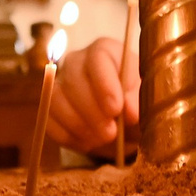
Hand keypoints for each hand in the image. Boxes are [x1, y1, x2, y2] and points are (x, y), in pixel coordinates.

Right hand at [50, 37, 133, 154]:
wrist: (126, 124)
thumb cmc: (139, 105)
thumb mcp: (147, 101)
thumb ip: (140, 102)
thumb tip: (129, 111)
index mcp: (106, 51)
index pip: (98, 57)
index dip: (105, 84)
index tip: (116, 109)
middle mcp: (78, 61)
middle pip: (73, 77)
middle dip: (91, 110)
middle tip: (110, 133)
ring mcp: (60, 83)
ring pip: (56, 98)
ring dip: (78, 124)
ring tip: (101, 140)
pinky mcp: (50, 106)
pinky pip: (48, 118)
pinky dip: (67, 135)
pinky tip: (87, 143)